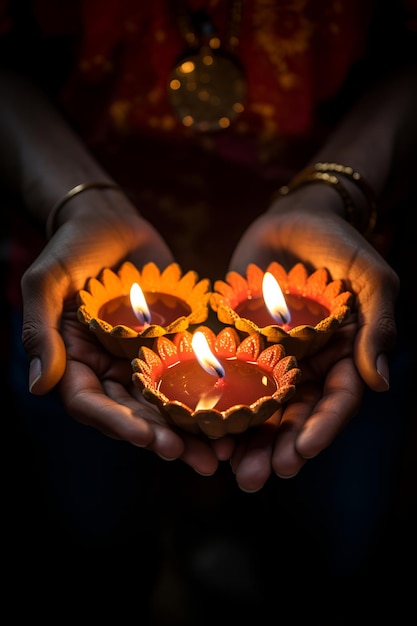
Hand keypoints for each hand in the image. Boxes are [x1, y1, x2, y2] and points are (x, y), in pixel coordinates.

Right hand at [20, 195, 233, 472]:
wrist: (111, 220)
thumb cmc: (72, 245)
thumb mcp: (46, 281)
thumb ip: (40, 330)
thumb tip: (40, 387)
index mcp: (73, 361)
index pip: (91, 404)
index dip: (119, 425)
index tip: (151, 440)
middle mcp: (106, 368)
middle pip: (132, 414)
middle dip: (164, 439)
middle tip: (199, 459)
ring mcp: (139, 359)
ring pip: (164, 403)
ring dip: (190, 429)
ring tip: (221, 452)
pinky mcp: (168, 344)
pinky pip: (186, 373)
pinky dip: (206, 394)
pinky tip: (235, 412)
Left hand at [227, 186, 398, 489]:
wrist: (290, 217)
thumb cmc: (337, 241)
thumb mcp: (369, 276)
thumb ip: (379, 324)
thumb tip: (380, 382)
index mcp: (344, 355)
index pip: (337, 401)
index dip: (322, 429)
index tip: (301, 453)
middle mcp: (309, 365)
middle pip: (296, 416)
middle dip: (278, 449)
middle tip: (256, 478)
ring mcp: (273, 358)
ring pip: (261, 408)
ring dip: (246, 441)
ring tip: (226, 467)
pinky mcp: (241, 346)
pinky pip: (229, 381)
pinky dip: (218, 407)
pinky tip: (201, 429)